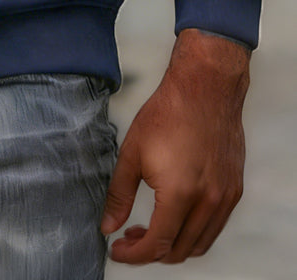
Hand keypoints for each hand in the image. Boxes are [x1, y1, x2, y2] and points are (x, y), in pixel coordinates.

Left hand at [101, 28, 249, 264]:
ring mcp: (224, 198)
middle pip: (179, 250)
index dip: (134, 254)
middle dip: (151, 251)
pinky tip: (175, 215)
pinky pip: (214, 227)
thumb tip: (109, 226)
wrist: (204, 89)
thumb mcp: (132, 153)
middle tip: (130, 236)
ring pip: (199, 243)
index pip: (157, 244)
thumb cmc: (168, 114)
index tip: (117, 248)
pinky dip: (193, 232)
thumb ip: (119, 195)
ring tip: (150, 228)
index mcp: (179, 194)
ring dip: (173, 244)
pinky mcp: (234, 190)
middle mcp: (207, 202)